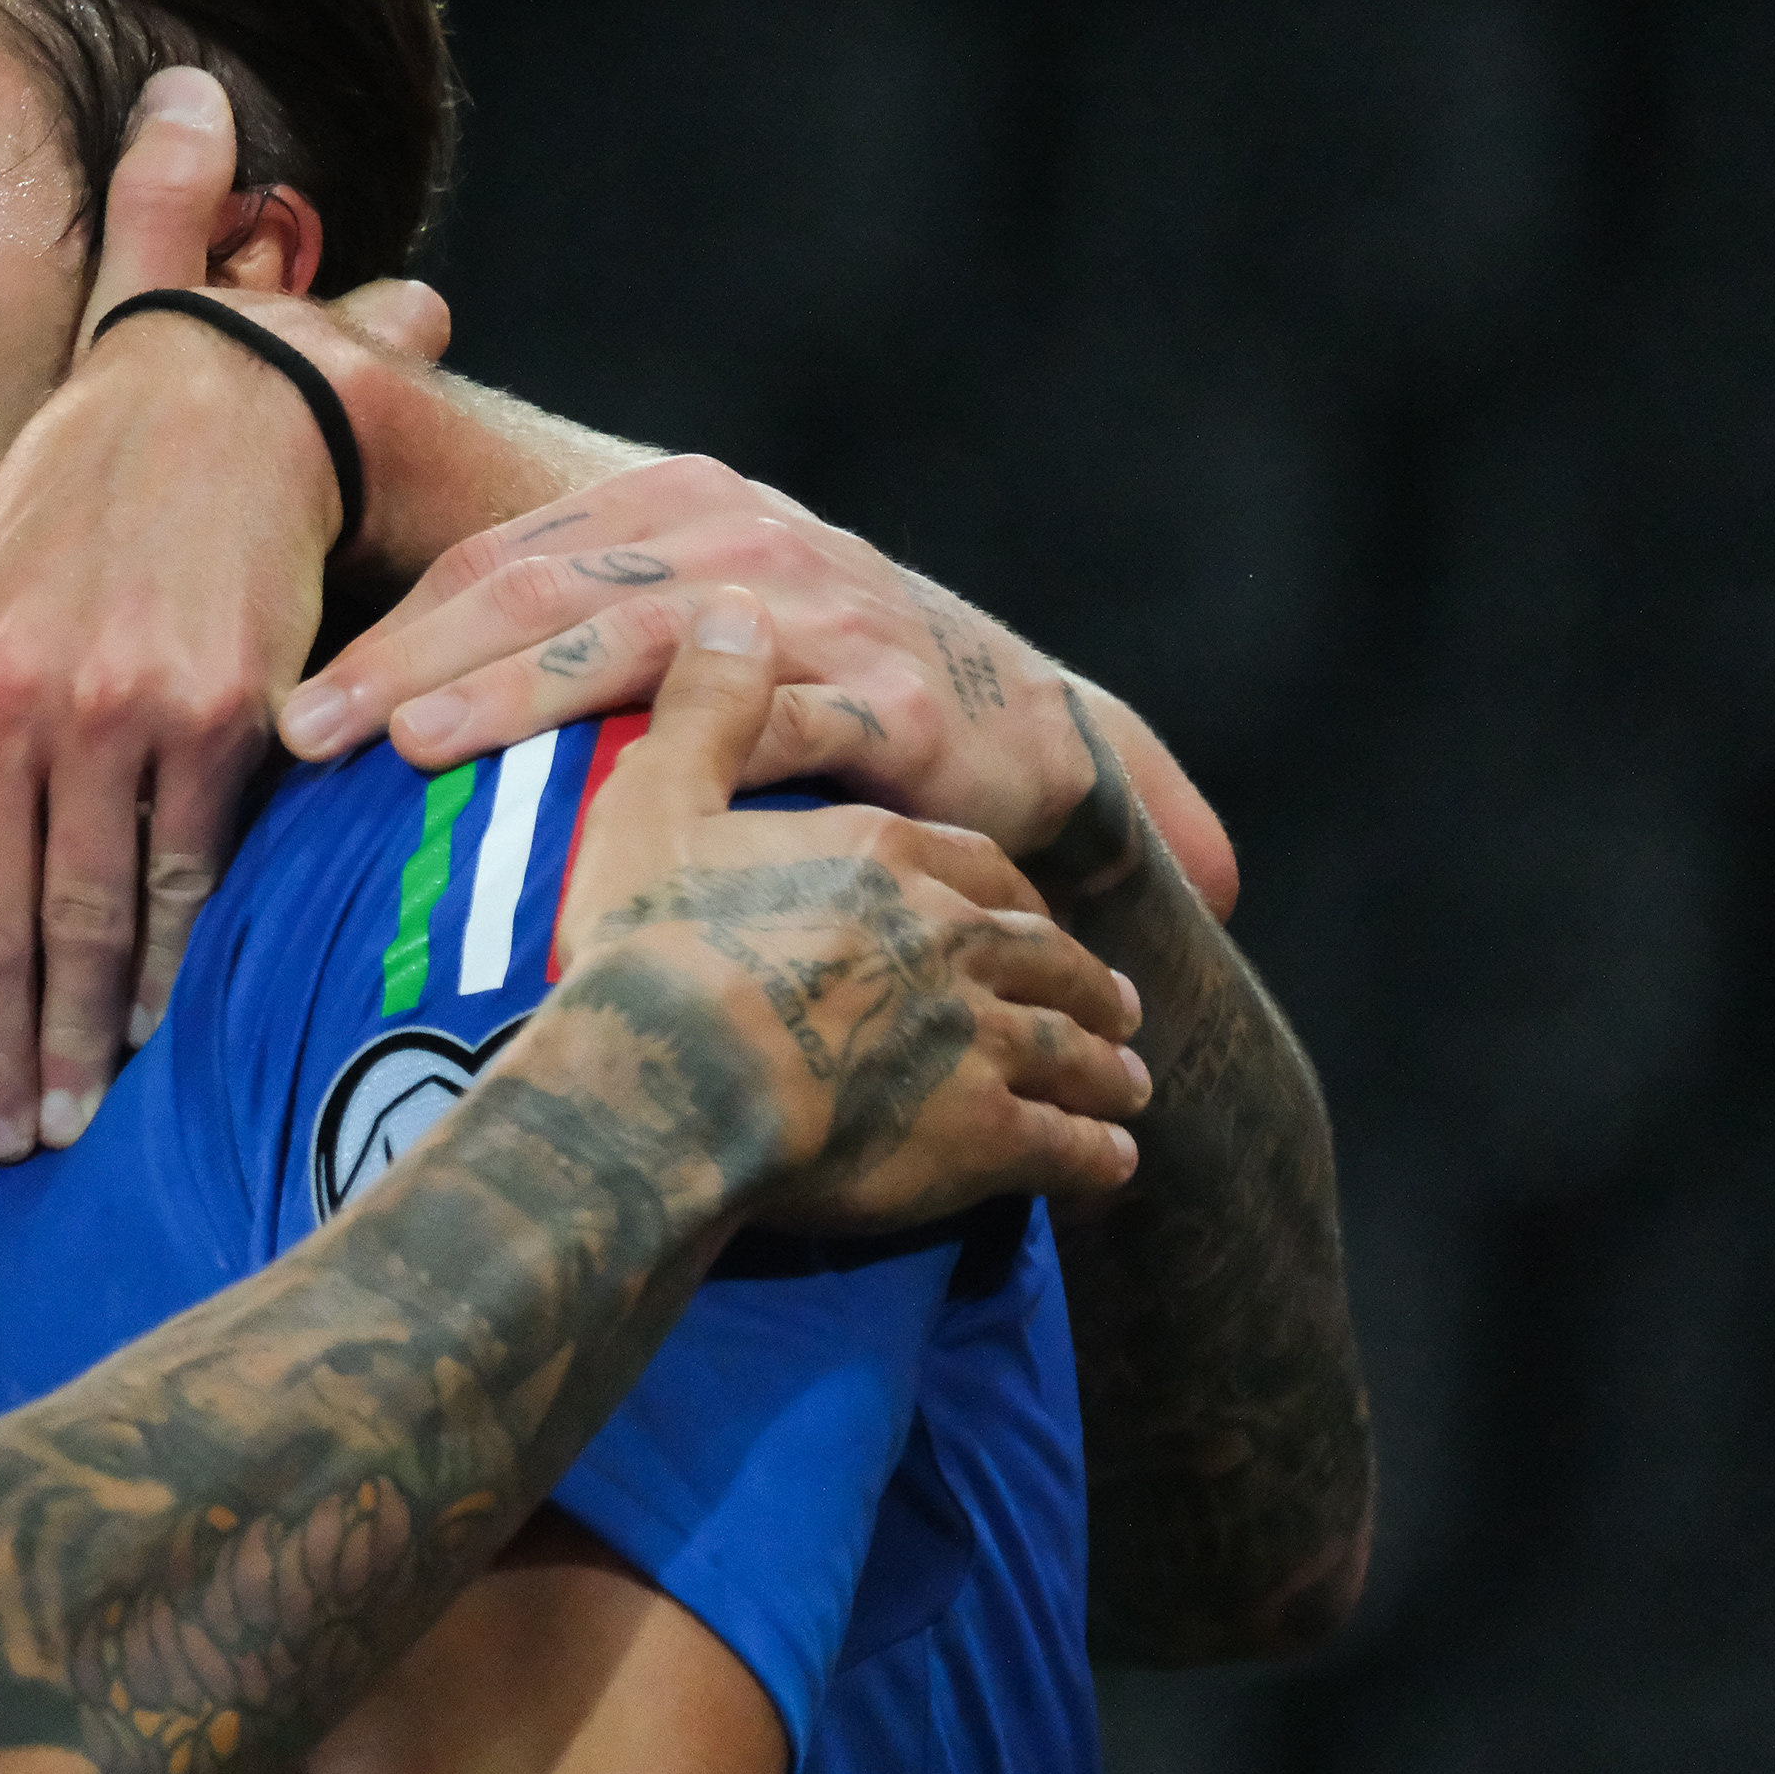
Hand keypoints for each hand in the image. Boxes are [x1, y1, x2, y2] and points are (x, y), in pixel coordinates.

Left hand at [0, 68, 450, 1159]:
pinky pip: (186, 873)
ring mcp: (107, 705)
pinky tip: (157, 1019)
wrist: (197, 420)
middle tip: (11, 1143)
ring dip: (80, 1035)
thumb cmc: (50, 546)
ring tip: (78, 1109)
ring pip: (87, 918)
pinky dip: (170, 961)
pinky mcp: (215, 710)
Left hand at [284, 454, 1239, 912]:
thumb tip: (379, 702)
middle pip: (540, 587)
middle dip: (412, 658)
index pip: (496, 555)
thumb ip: (559, 633)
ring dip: (516, 693)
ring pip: (635, 641)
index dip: (389, 626)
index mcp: (665, 504)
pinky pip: (772, 725)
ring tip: (416, 744)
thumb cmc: (805, 683)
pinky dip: (683, 758)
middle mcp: (733, 535)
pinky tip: (606, 801)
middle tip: (310, 730)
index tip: (292, 706)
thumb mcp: (681, 624)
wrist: (1018, 723)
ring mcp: (815, 608)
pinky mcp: (890, 699)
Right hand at [553, 586, 1147, 1234]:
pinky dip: (1097, 1153)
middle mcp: (952, 937)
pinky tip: (1110, 1165)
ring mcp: (979, 1036)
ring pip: (1071, 1047)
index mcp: (884, 856)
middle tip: (1110, 1003)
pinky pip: (1067, 1144)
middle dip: (1081, 979)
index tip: (1020, 909)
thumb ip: (706, 709)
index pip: (970, 861)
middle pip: (1039, 953)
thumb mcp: (655, 799)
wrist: (668, 1073)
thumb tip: (733, 608)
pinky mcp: (983, 1133)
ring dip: (1106, 1066)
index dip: (1000, 889)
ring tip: (1127, 1086)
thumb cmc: (648, 946)